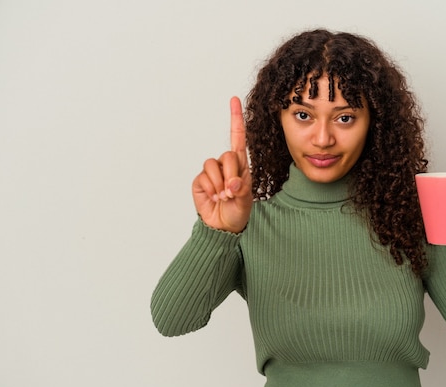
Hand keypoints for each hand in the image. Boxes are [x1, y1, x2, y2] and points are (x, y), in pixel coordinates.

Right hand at [191, 97, 252, 232]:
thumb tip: (233, 183)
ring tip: (223, 197)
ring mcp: (212, 172)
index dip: (236, 119)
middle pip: (228, 155)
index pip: (238, 138)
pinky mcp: (200, 180)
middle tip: (232, 193)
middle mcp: (226, 165)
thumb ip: (241, 189)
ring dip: (220, 184)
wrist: (223, 226)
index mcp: (241, 165)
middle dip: (231, 175)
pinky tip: (214, 198)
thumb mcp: (245, 200)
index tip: (235, 100)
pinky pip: (204, 178)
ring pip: (213, 166)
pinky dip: (210, 190)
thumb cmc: (238, 211)